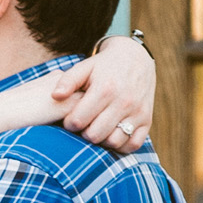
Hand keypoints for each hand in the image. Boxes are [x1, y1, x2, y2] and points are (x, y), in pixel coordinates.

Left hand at [50, 35, 154, 152]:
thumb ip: (67, 81)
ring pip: (113, 142)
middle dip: (84, 133)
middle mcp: (123, 102)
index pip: (79, 121)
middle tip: (83, 125)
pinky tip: (112, 134)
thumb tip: (55, 96)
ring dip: (101, 140)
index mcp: (105, 89)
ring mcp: (137, 112)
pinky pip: (133, 145)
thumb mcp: (84, 67)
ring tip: (96, 128)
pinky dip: (121, 145)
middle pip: (95, 135)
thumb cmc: (104, 65)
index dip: (69, 123)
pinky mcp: (147, 120)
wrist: (136, 57)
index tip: (70, 119)